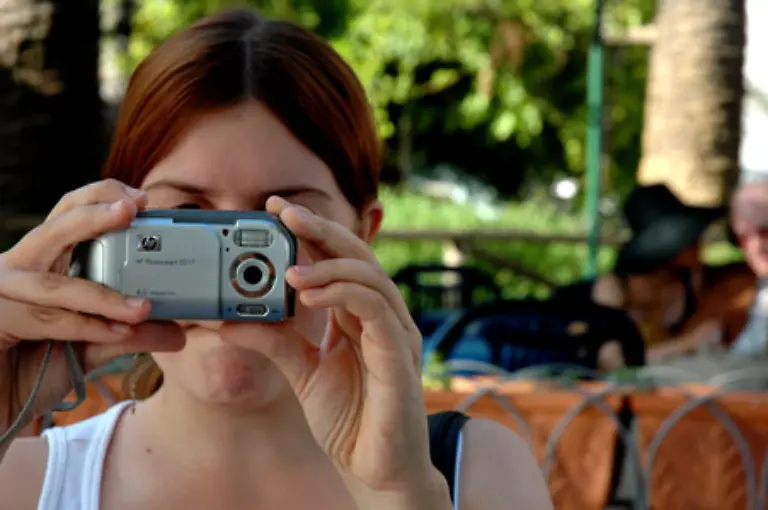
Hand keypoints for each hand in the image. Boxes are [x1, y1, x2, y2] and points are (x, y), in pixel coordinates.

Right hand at [0, 180, 183, 437]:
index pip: (68, 214)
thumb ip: (129, 334)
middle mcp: (19, 269)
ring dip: (104, 297)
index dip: (100, 199)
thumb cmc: (34, 370)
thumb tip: (177, 331)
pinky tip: (117, 332)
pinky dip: (84, 326)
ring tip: (144, 308)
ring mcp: (1, 292)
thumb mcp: (91, 347)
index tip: (141, 199)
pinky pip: (45, 319)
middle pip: (56, 230)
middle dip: (96, 216)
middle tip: (133, 210)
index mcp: (43, 262)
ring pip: (56, 284)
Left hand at [222, 197, 449, 508]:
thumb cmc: (348, 419)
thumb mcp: (300, 371)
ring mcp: (395, 332)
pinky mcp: (400, 353)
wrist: (375, 469)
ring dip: (327, 264)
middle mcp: (382, 316)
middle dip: (321, 229)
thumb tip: (227, 318)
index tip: (276, 211)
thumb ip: (273, 340)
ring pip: (369, 274)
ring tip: (288, 270)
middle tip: (283, 212)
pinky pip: (375, 308)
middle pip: (358, 255)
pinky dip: (343, 293)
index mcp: (360, 315)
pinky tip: (310, 294)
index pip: (340, 261)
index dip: (312, 233)